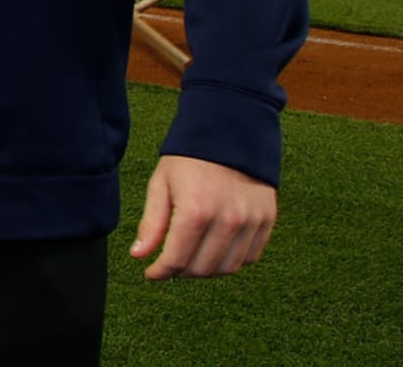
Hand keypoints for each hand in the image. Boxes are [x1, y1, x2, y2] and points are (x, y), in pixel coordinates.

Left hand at [129, 154, 275, 278]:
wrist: (230, 133)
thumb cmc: (188, 159)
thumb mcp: (161, 185)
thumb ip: (152, 223)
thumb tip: (139, 256)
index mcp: (196, 211)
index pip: (177, 259)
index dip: (160, 272)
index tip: (151, 273)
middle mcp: (227, 220)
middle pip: (202, 268)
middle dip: (181, 272)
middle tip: (169, 263)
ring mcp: (251, 222)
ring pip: (228, 268)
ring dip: (206, 269)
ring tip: (191, 257)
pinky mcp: (267, 221)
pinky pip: (250, 257)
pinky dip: (230, 260)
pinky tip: (215, 248)